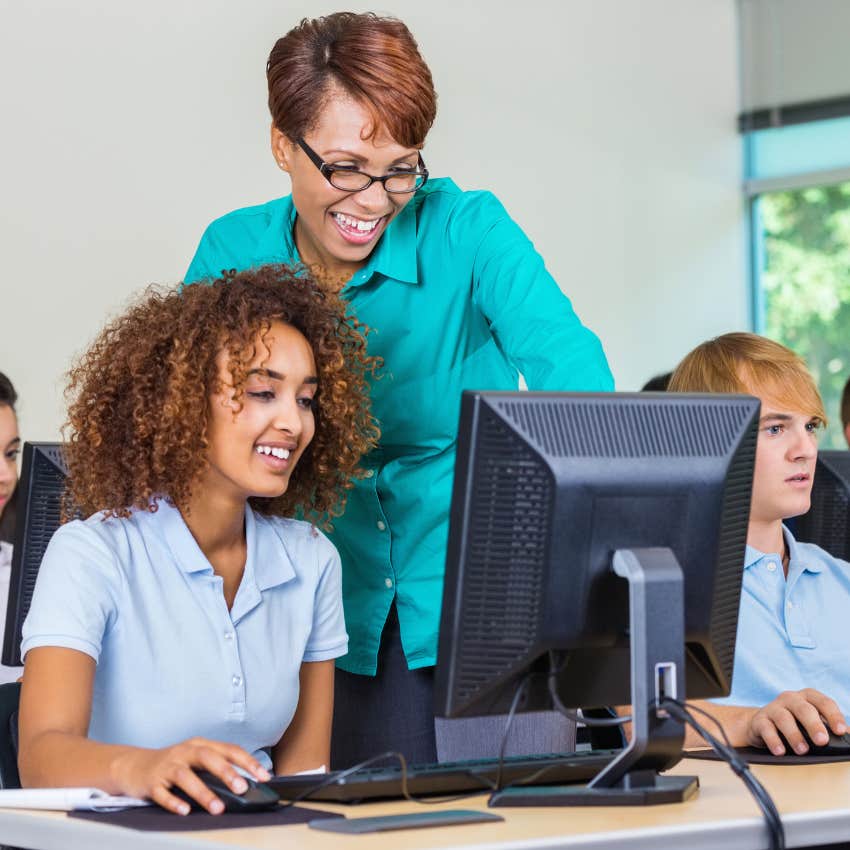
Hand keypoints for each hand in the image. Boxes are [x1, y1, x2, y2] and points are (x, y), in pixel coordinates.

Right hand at [111, 737, 271, 814]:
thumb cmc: (173, 764)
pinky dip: (174, 802)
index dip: (247, 761)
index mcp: (200, 745)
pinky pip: (163, 793)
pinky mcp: (152, 783)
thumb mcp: (195, 760)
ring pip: (186, 776)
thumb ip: (216, 767)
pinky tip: (185, 811)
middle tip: (242, 788)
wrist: (134, 766)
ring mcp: (167, 766)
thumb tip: (245, 783)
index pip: (228, 749)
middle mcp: (185, 752)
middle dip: (227, 773)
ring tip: (218, 808)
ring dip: (203, 792)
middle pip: (208, 758)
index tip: (264, 775)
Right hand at [747, 689, 846, 754]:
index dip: (833, 716)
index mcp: (808, 698)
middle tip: (822, 740)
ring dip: (794, 735)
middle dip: (814, 724)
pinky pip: (765, 728)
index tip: (840, 731)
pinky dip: (773, 740)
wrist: (763, 725)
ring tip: (802, 750)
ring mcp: (773, 708)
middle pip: (803, 708)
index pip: (823, 702)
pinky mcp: (759, 720)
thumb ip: (831, 729)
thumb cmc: (796, 724)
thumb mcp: (814, 723)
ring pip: (784, 718)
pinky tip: (780, 751)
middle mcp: (790, 699)